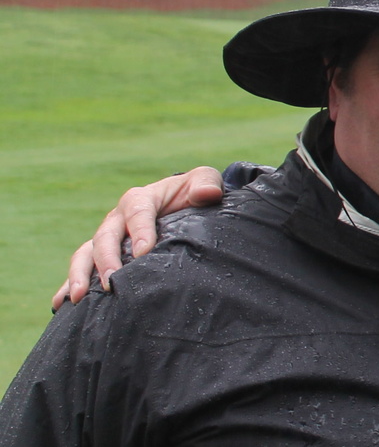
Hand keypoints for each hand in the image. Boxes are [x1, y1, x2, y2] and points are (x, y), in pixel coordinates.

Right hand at [52, 167, 225, 309]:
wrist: (184, 208)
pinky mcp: (102, 256)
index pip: (137, 212)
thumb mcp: (204, 181)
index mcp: (140, 199)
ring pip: (86, 254)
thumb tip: (208, 194)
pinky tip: (62, 305)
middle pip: (106, 237)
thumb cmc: (194, 194)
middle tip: (112, 283)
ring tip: (79, 298)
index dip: (140, 231)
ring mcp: (107, 238)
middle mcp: (118, 219)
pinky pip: (82, 270)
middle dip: (107, 260)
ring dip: (80, 275)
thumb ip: (206, 183)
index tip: (143, 253)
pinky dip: (69, 285)